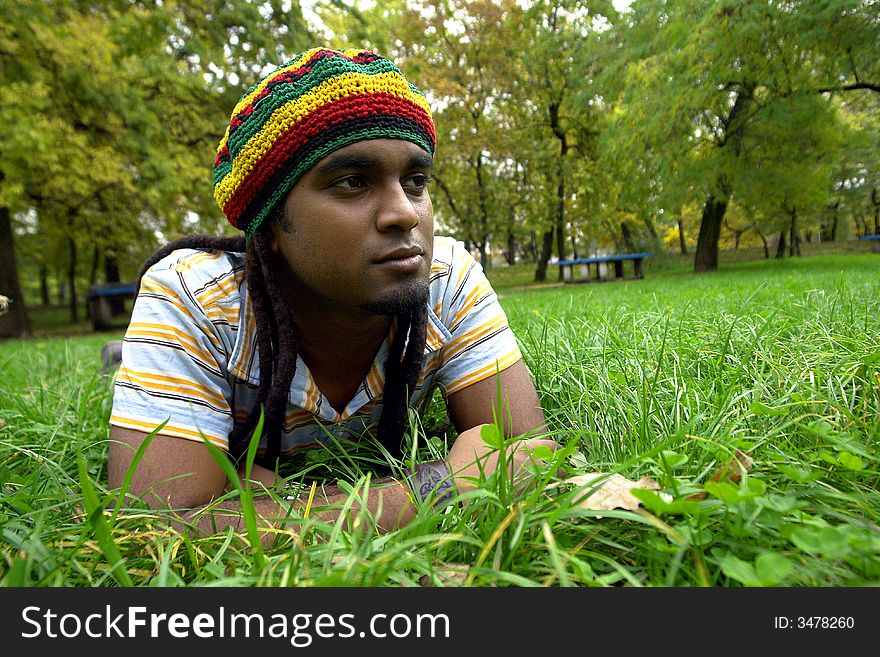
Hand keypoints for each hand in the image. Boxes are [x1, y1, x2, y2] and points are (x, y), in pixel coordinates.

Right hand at [446, 424, 560, 497]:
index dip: (557, 447)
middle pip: (555, 468)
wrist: (454, 487)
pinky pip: (533, 499)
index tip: (558, 449)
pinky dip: (535, 497)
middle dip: (559, 468)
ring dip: (548, 483)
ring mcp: (524, 488)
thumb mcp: (478, 434)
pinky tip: (531, 496)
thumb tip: (503, 437)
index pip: (550, 446)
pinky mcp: (517, 502)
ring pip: (547, 485)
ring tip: (547, 482)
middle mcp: (528, 468)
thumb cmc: (465, 457)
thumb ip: (497, 433)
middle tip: (558, 468)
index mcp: (522, 449)